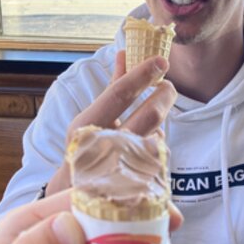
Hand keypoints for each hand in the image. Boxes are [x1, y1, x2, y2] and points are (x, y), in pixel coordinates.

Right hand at [47, 51, 175, 195]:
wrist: (76, 191)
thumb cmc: (86, 145)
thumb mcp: (92, 116)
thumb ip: (113, 85)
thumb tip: (124, 52)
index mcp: (86, 126)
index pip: (119, 93)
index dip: (142, 73)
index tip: (160, 60)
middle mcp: (104, 146)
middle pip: (150, 113)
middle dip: (165, 94)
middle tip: (167, 85)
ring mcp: (124, 167)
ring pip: (159, 133)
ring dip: (158, 122)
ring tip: (149, 120)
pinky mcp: (140, 182)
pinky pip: (160, 153)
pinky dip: (156, 142)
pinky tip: (146, 143)